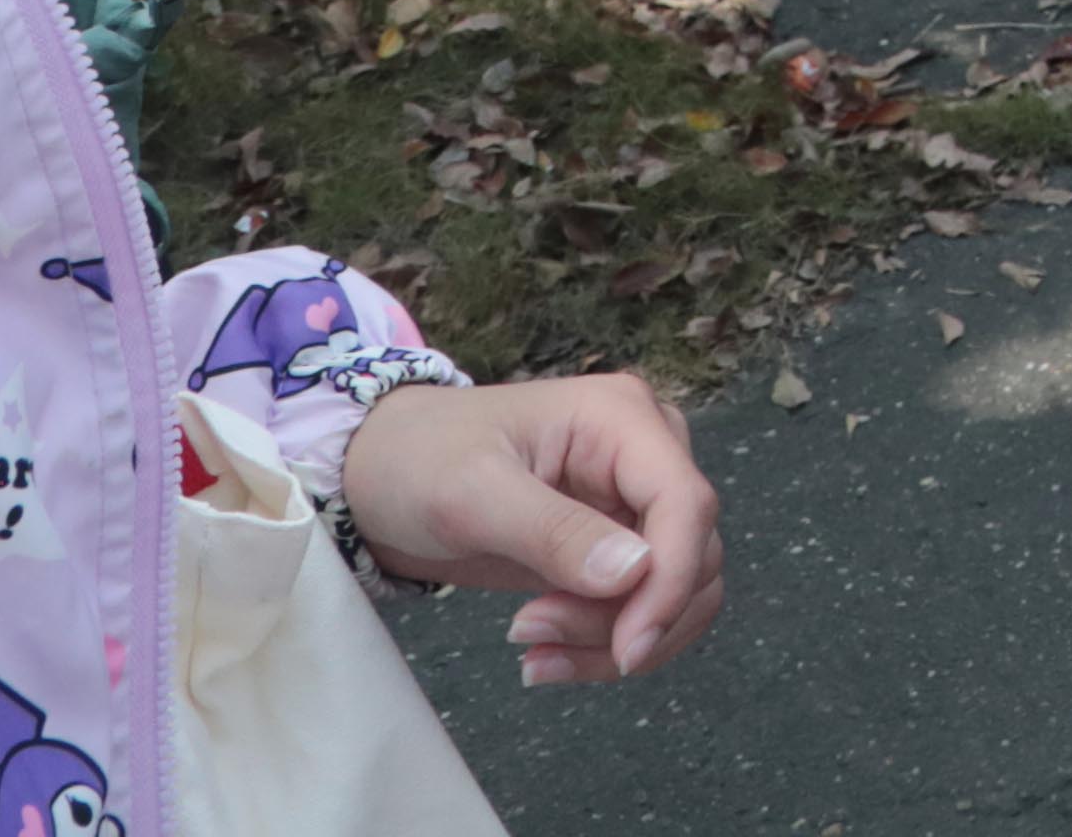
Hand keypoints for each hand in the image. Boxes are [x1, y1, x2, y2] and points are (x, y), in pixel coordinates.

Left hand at [341, 373, 724, 685]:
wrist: (378, 477)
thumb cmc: (417, 461)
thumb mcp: (471, 494)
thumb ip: (553, 531)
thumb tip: (636, 573)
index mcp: (622, 419)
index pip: (687, 502)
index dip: (671, 580)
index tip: (627, 649)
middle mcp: (645, 456)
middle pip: (692, 554)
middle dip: (627, 616)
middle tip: (533, 635)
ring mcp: (633, 502)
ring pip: (678, 589)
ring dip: (615, 638)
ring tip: (532, 652)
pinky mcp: (615, 546)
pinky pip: (643, 606)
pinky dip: (604, 642)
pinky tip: (544, 653)